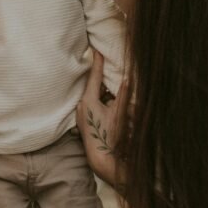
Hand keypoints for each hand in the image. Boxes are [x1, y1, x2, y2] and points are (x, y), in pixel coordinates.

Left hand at [76, 50, 125, 189]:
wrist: (101, 158)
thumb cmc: (111, 135)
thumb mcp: (119, 113)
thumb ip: (123, 95)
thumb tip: (127, 79)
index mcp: (88, 100)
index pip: (94, 76)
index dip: (97, 63)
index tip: (97, 49)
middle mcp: (82, 105)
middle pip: (93, 85)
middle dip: (100, 75)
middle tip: (104, 60)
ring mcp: (81, 113)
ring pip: (93, 95)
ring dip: (102, 89)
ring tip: (110, 80)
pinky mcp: (84, 120)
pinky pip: (93, 103)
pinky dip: (101, 98)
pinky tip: (109, 99)